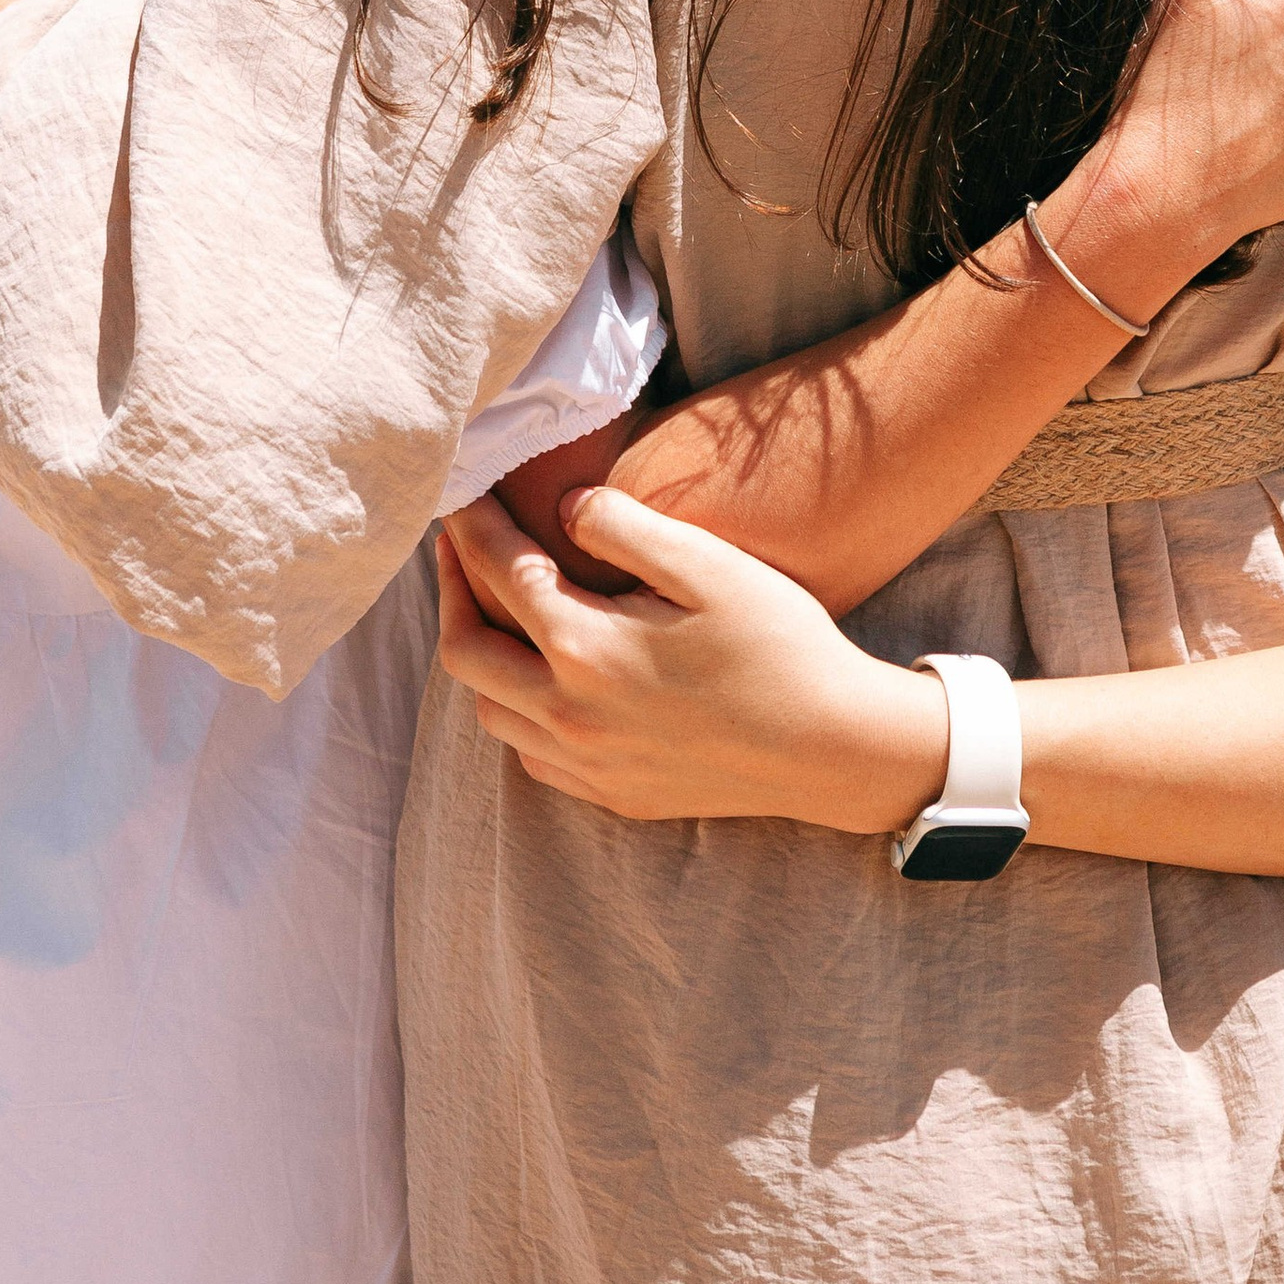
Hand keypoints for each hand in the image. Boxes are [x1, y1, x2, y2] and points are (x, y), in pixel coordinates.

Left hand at [438, 487, 948, 832]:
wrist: (831, 747)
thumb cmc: (778, 644)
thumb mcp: (707, 564)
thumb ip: (623, 527)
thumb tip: (562, 508)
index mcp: (586, 650)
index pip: (500, 574)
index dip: (472, 525)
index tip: (459, 490)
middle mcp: (570, 715)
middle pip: (465, 651)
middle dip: (452, 589)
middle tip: (458, 543)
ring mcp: (586, 764)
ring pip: (488, 710)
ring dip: (476, 652)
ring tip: (492, 605)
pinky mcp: (610, 793)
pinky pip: (528, 753)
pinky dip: (513, 709)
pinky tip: (540, 679)